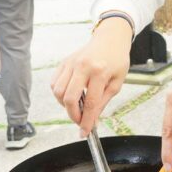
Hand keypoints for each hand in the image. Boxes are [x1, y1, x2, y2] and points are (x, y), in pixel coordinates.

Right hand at [50, 16, 131, 135]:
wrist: (110, 38)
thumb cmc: (117, 60)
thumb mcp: (117, 82)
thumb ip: (103, 102)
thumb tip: (92, 120)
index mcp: (100, 71)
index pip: (90, 103)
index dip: (87, 121)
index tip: (85, 132)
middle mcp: (83, 66)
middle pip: (69, 98)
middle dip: (73, 116)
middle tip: (80, 121)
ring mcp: (71, 63)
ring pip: (58, 91)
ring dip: (65, 105)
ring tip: (77, 107)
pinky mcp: (64, 62)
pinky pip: (54, 83)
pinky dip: (59, 94)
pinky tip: (70, 95)